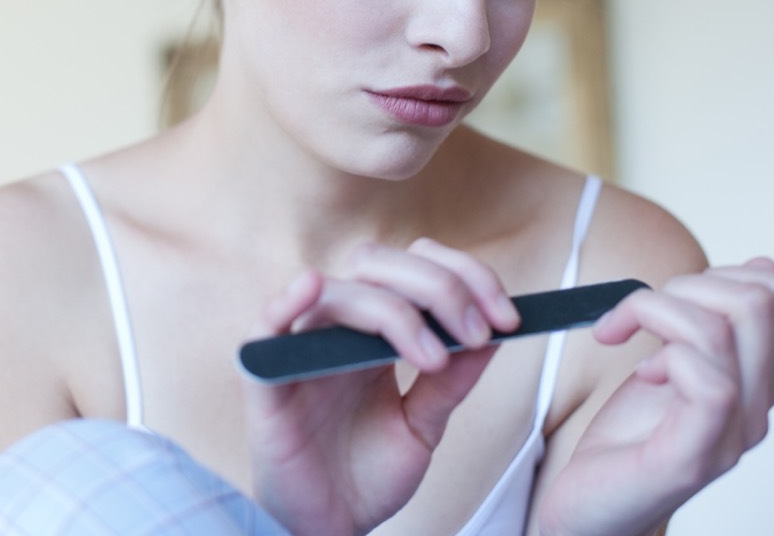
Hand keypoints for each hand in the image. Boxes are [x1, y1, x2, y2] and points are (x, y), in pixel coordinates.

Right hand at [240, 238, 520, 535]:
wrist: (331, 529)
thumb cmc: (366, 477)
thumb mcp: (424, 426)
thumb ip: (451, 382)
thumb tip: (493, 334)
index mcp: (374, 331)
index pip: (413, 268)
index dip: (463, 277)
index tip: (508, 317)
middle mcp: (337, 329)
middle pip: (377, 263)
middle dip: (438, 285)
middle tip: (478, 330)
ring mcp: (300, 349)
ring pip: (338, 291)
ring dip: (394, 311)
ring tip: (433, 358)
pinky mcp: (266, 380)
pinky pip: (265, 326)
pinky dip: (285, 301)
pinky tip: (311, 286)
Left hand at [538, 257, 773, 535]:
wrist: (590, 510)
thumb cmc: (628, 440)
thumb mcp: (671, 365)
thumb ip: (706, 325)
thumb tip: (757, 266)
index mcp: (755, 382)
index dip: (726, 272)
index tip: (674, 296)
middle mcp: (756, 408)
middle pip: (756, 299)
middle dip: (685, 284)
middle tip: (637, 313)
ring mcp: (728, 435)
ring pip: (722, 329)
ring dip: (654, 309)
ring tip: (620, 331)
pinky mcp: (692, 456)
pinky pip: (710, 382)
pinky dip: (663, 356)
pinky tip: (640, 373)